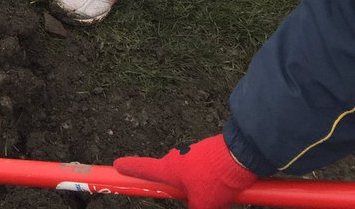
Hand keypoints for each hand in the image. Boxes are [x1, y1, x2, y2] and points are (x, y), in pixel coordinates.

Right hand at [114, 136, 257, 208]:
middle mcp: (178, 158)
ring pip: (191, 175)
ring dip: (200, 187)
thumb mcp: (203, 205)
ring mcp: (194, 154)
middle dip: (177, 188)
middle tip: (191, 199)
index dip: (129, 168)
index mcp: (169, 169)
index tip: (116, 166)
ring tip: (217, 196)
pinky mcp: (209, 154)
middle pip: (171, 176)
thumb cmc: (214, 179)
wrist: (240, 155)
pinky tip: (225, 189)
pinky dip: (212, 181)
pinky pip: (205, 171)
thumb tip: (195, 207)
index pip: (144, 168)